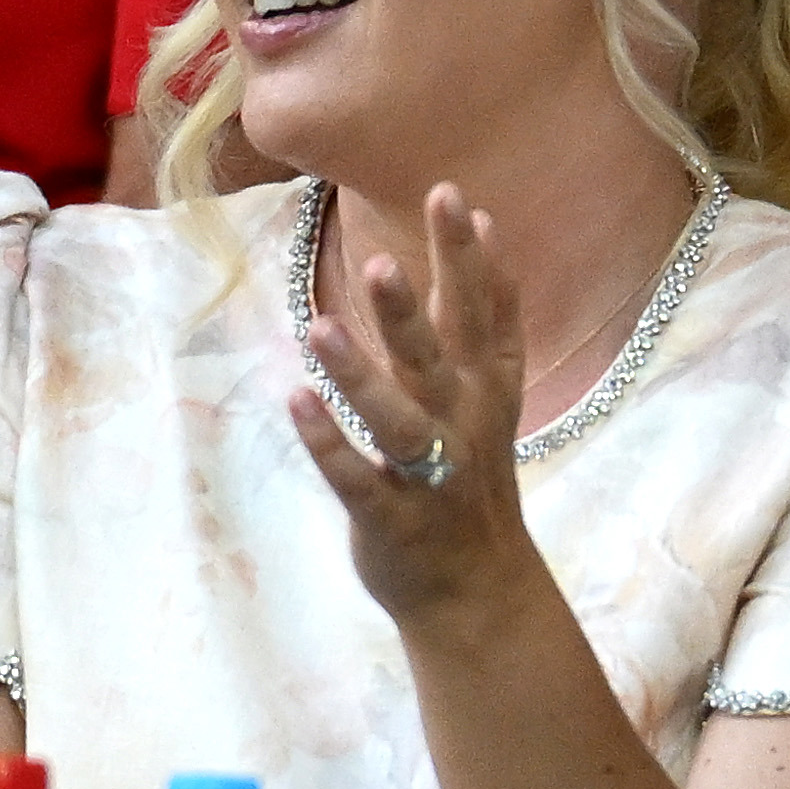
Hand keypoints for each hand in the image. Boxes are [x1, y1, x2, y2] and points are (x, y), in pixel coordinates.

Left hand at [286, 185, 549, 632]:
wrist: (478, 591)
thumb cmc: (472, 476)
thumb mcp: (494, 393)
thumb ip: (487, 317)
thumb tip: (485, 229)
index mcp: (485, 390)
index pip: (481, 313)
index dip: (469, 258)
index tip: (453, 196)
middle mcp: (461, 425)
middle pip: (437, 359)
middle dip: (409, 311)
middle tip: (378, 261)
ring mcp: (427, 475)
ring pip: (395, 420)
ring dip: (358, 377)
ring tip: (320, 329)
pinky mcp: (391, 519)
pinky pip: (356, 479)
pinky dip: (327, 443)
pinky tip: (296, 402)